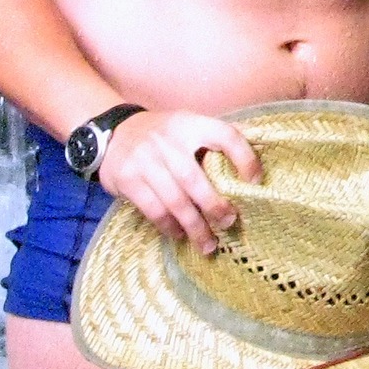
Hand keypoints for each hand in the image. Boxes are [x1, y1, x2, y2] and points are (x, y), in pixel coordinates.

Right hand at [97, 109, 261, 252]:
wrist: (113, 133)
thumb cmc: (161, 135)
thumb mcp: (185, 126)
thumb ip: (210, 143)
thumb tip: (248, 173)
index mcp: (189, 123)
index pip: (224, 135)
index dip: (244, 158)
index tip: (255, 182)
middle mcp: (167, 141)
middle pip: (195, 180)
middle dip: (215, 206)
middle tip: (229, 222)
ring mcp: (145, 160)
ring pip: (175, 201)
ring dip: (195, 226)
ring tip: (208, 244)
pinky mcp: (128, 179)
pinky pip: (154, 210)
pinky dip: (169, 226)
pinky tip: (179, 234)